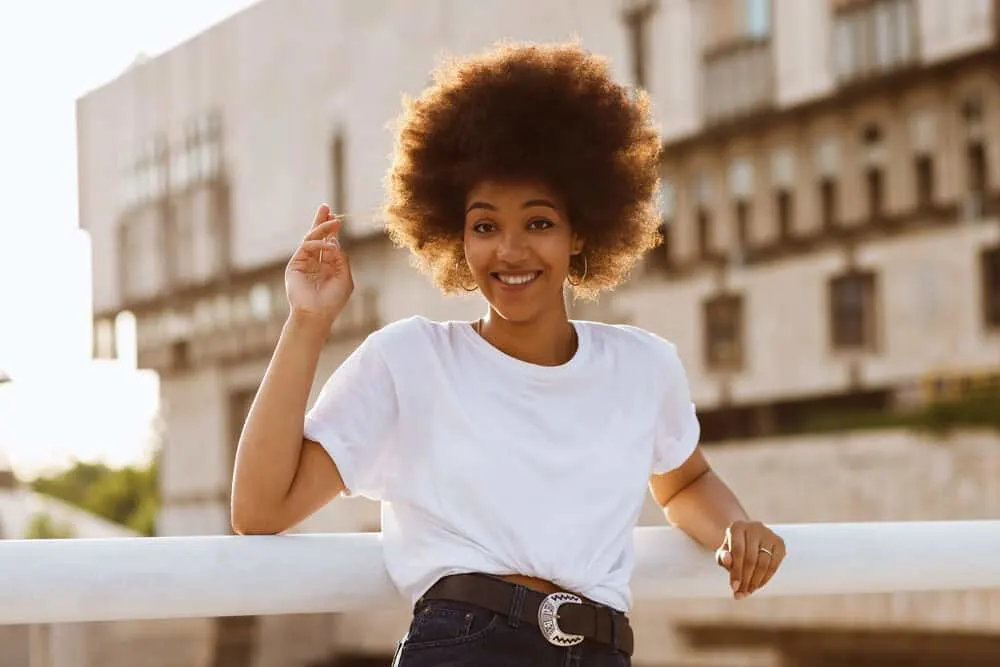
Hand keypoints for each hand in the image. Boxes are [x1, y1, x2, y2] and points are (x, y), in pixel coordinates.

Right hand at [285, 204, 353, 326]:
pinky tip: (328, 246)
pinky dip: (317, 244)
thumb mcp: (344, 277)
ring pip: (311, 239)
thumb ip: (340, 259)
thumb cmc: (332, 300)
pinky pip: (306, 248)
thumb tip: (334, 241)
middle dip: (321, 222)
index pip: (329, 243)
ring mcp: (304, 263)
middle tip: (326, 207)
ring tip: (332, 220)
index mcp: (327, 266)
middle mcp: (315, 262)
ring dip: (321, 228)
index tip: (336, 218)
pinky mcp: (295, 265)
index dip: (332, 231)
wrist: (316, 314)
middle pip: (317, 237)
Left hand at [715, 520, 785, 599]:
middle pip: (751, 559)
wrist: (748, 538)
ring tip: (748, 592)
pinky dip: (766, 578)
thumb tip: (727, 560)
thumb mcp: (724, 552)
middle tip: (740, 594)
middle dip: (746, 579)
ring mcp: (769, 534)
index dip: (736, 571)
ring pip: (764, 563)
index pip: (738, 552)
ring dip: (756, 581)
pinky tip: (758, 585)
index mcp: (737, 527)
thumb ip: (722, 557)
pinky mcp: (780, 543)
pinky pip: (774, 565)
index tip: (733, 588)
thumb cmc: (732, 548)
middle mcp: (754, 527)